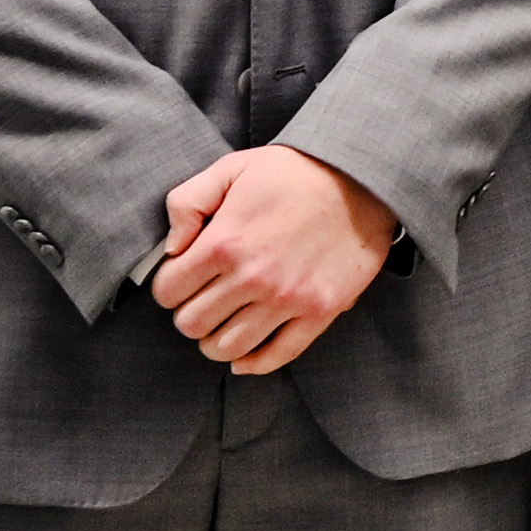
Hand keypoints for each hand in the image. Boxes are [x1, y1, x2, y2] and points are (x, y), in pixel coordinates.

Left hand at [148, 147, 394, 374]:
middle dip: (189, 313)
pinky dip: (253, 363)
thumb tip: (170, 248)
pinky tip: (244, 354)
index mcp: (225, 243)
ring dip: (216, 340)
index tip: (184, 278)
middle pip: (192, 325)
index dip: (170, 286)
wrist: (361, 178)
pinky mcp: (319, 312)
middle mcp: (253, 278)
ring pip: (227, 348)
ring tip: (224, 322)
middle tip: (204, 298)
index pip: (168, 291)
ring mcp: (288, 299)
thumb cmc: (293, 172)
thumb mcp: (230, 168)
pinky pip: (277, 356)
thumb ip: (186, 203)